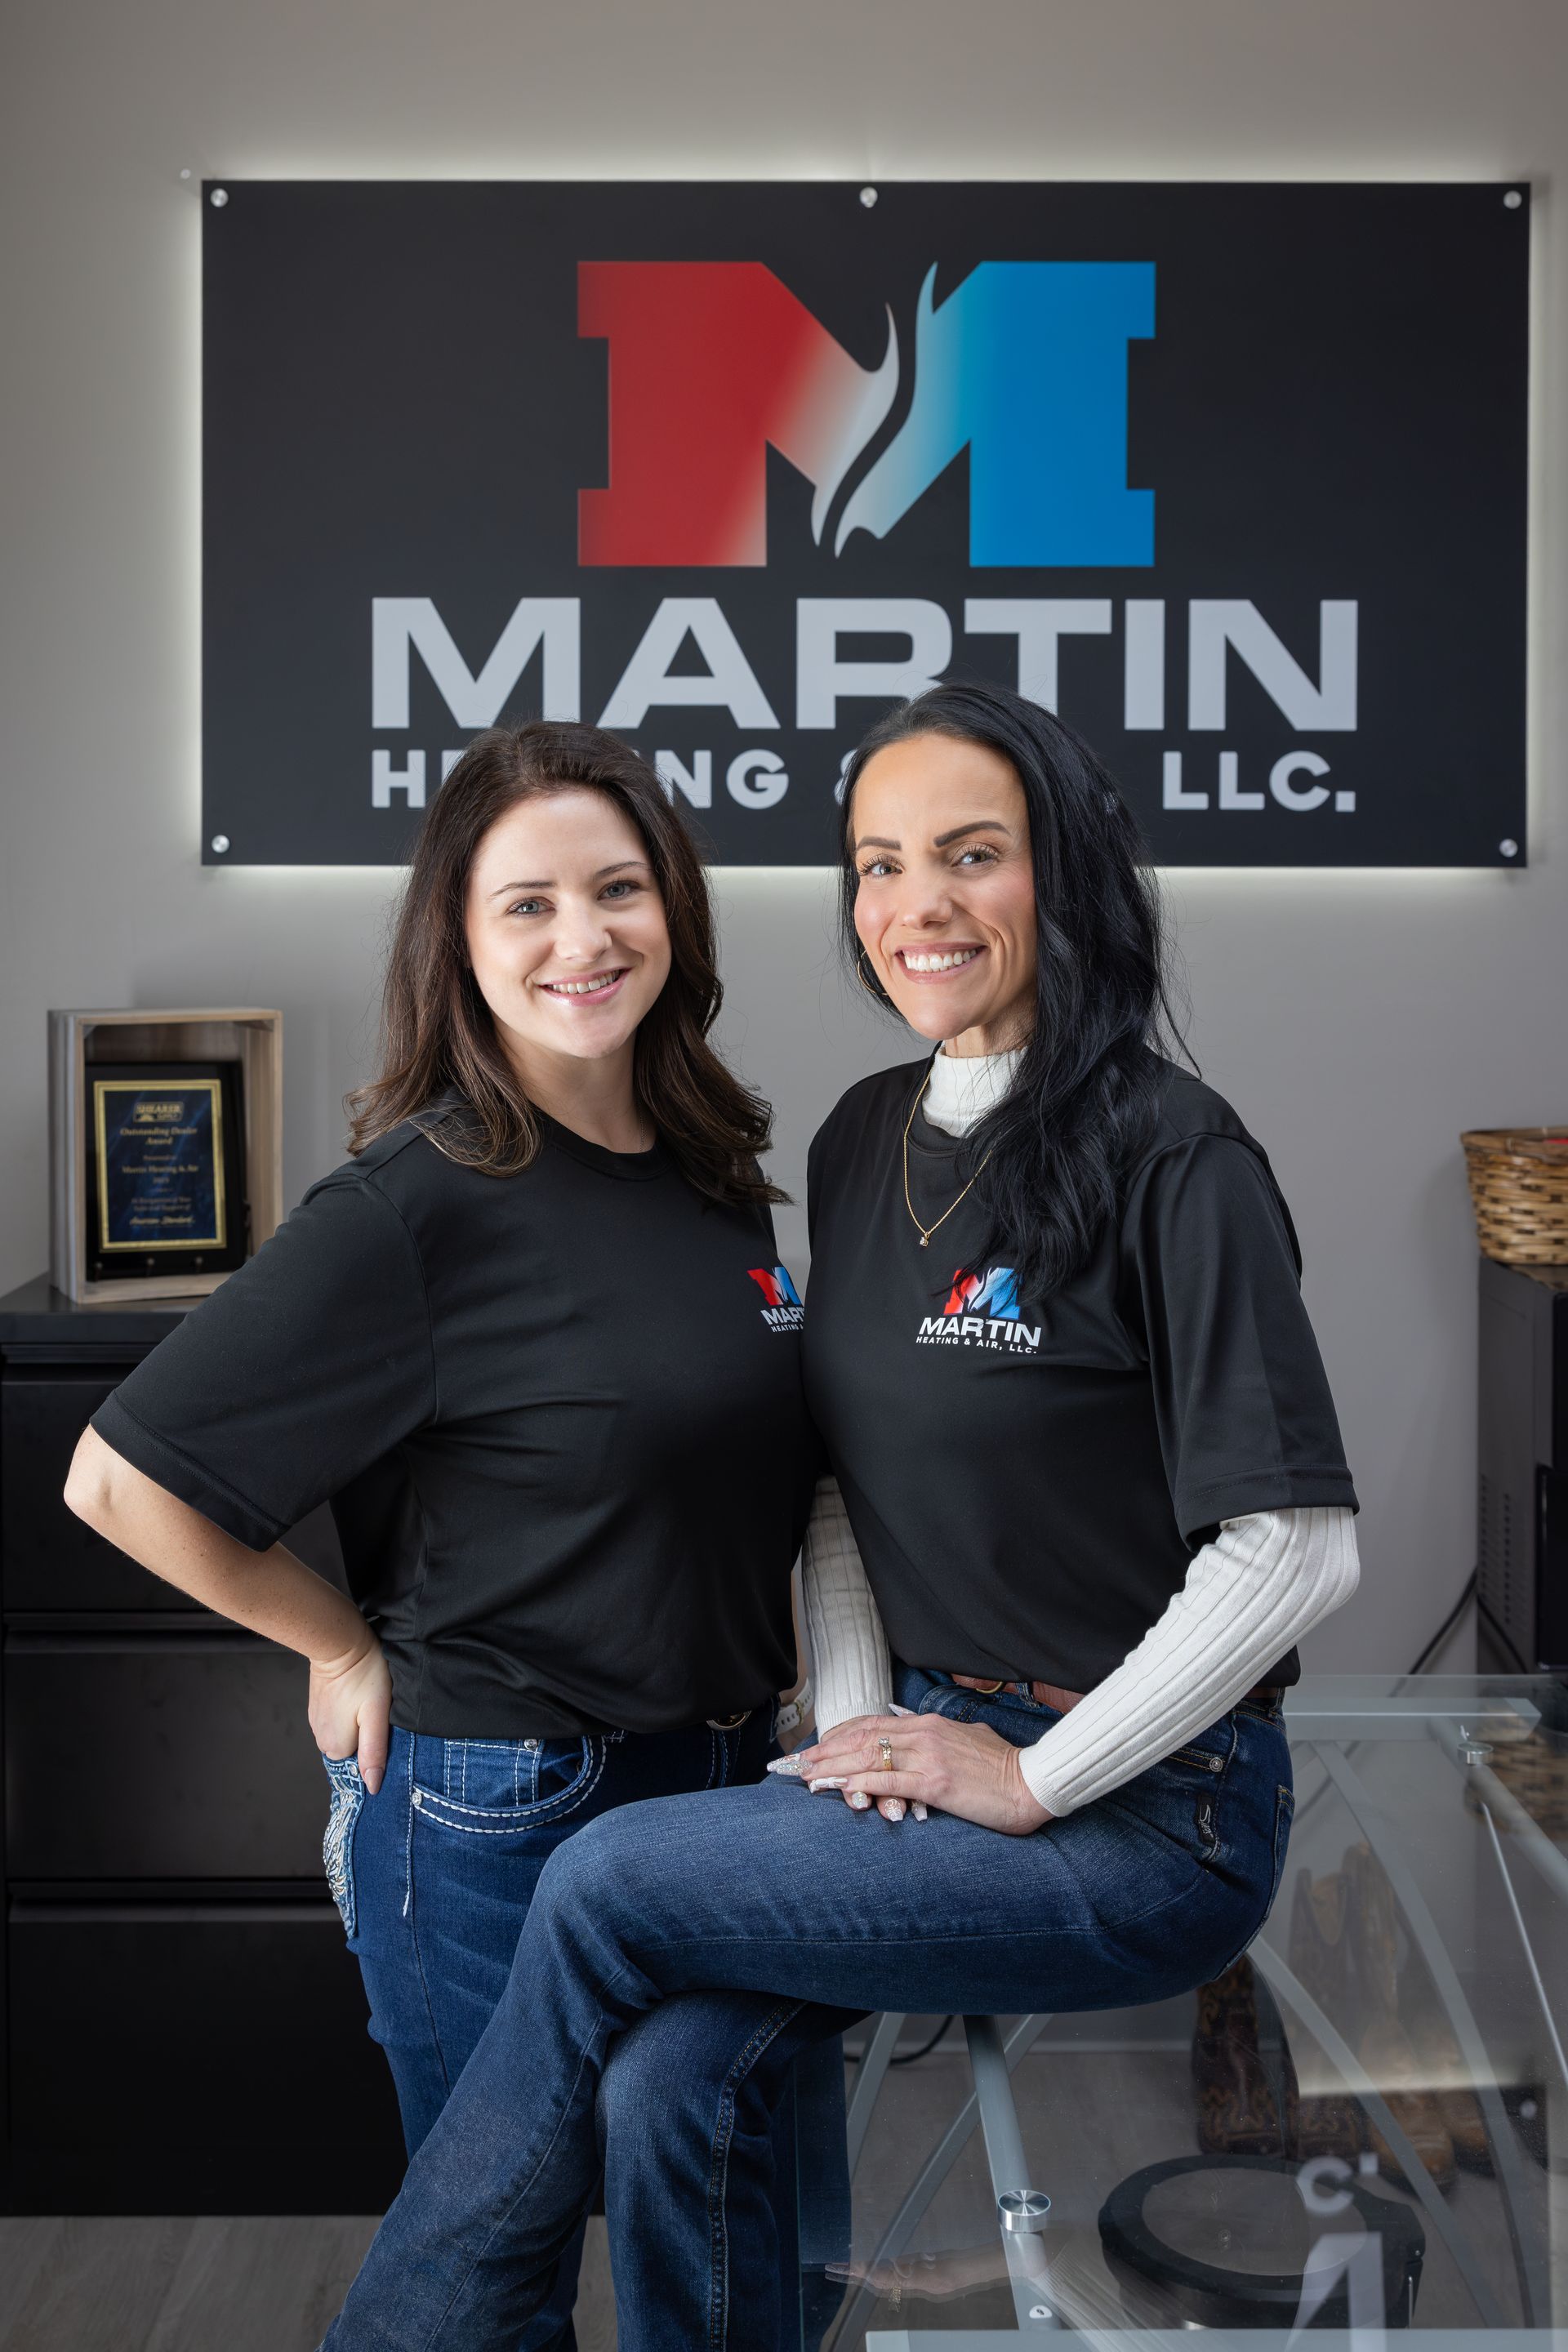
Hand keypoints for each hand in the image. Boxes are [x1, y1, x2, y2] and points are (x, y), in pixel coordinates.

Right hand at [308, 1630, 391, 1793]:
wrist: (338, 1641)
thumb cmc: (364, 1675)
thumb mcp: (377, 1714)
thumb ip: (374, 1751)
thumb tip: (372, 1787)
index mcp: (335, 1747)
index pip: (361, 1762)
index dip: (376, 1744)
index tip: (382, 1724)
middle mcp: (321, 1740)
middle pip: (352, 1749)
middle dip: (365, 1735)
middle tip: (376, 1710)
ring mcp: (316, 1723)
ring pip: (344, 1733)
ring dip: (355, 1722)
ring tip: (365, 1700)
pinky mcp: (316, 1707)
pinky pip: (336, 1720)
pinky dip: (346, 1711)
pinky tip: (354, 1695)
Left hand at [782, 1712, 1053, 1835]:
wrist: (1031, 1783)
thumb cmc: (1002, 1768)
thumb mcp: (967, 1740)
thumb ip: (941, 1739)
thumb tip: (927, 1739)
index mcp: (929, 1724)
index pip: (873, 1724)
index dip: (840, 1734)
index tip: (818, 1746)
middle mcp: (923, 1734)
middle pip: (861, 1738)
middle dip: (826, 1750)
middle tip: (798, 1763)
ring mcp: (927, 1757)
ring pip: (867, 1757)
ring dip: (831, 1766)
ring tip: (806, 1776)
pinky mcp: (934, 1783)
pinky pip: (886, 1781)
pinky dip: (855, 1782)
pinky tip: (836, 1787)